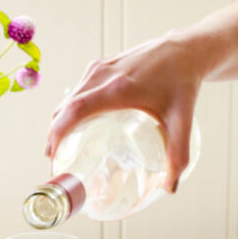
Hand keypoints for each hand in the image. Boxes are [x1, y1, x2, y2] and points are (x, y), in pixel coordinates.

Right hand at [46, 32, 205, 191]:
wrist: (184, 50)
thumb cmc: (182, 83)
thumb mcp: (182, 121)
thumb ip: (178, 155)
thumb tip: (170, 188)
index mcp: (119, 89)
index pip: (77, 109)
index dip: (58, 132)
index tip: (52, 154)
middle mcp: (104, 75)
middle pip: (66, 107)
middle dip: (54, 134)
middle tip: (55, 160)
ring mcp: (101, 68)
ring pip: (69, 98)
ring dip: (60, 121)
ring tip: (60, 146)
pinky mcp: (102, 65)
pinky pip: (78, 90)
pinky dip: (70, 109)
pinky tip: (75, 125)